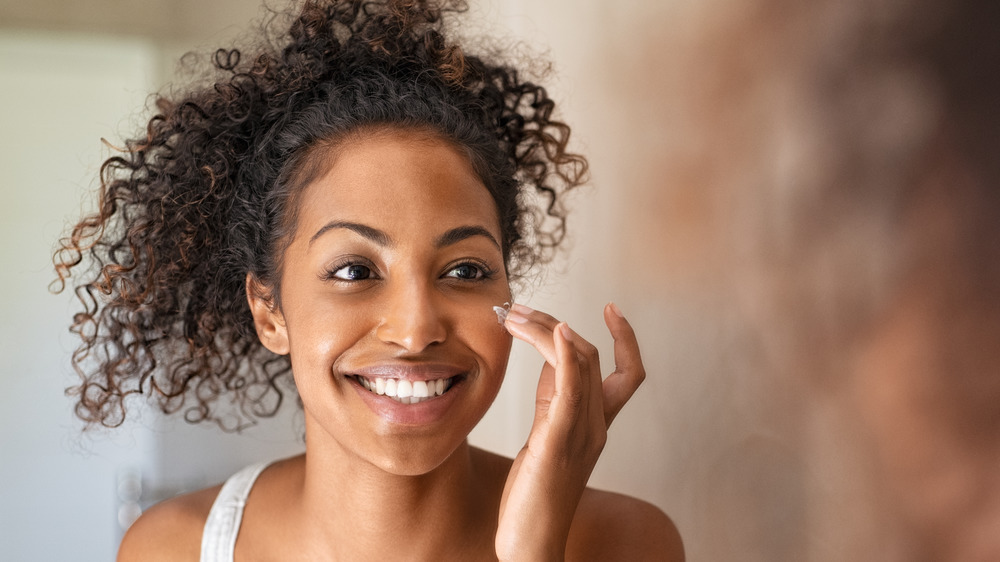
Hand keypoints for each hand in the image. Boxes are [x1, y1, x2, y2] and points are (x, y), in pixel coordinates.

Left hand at [494, 303, 645, 560]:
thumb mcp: (546, 435)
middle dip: (554, 323)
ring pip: (578, 364)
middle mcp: (596, 425)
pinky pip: (570, 390)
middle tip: (517, 310)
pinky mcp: (557, 442)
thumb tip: (549, 357)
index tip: (611, 307)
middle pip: (590, 356)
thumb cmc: (535, 492)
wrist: (530, 541)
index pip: (628, 373)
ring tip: (515, 315)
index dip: (626, 338)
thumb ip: (553, 398)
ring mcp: (580, 434)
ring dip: (547, 329)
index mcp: (597, 425)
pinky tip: (555, 331)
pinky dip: (564, 355)